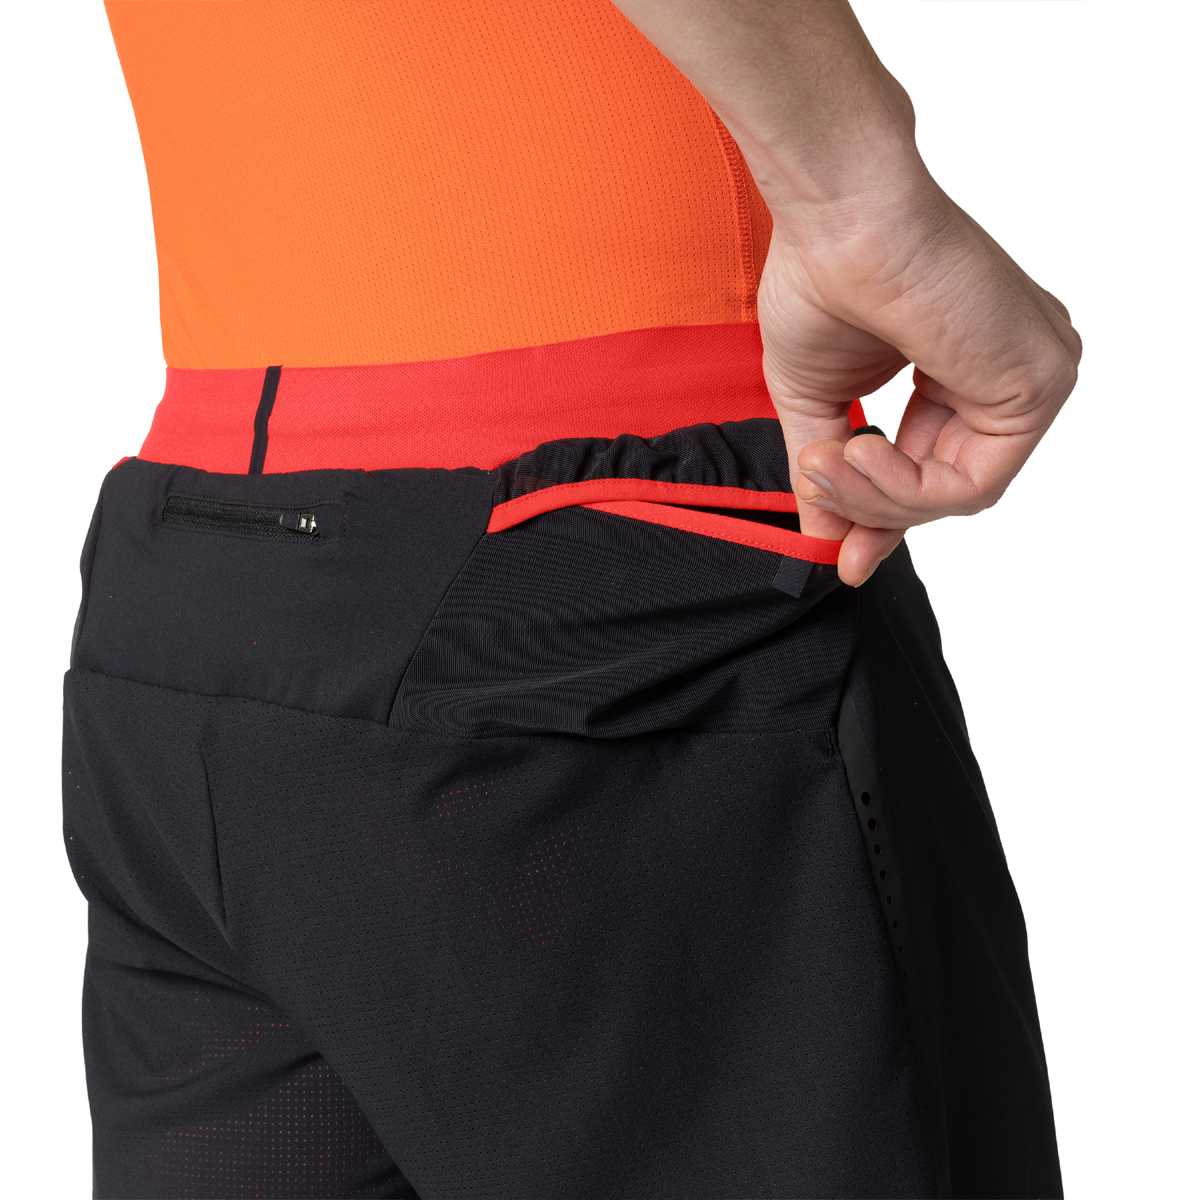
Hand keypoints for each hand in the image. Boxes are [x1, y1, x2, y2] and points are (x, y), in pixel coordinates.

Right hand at [759, 180, 1081, 585]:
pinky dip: (907, 486)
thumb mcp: (818, 403)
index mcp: (966, 369)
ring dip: (880, 496)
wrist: (839, 215)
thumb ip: (831, 475)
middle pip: (951, 487)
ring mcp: (1035, 376)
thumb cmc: (822, 278)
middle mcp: (1009, 373)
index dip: (885, 515)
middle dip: (876, 509)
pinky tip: (861, 445)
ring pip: (963, 494)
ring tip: (828, 459)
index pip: (939, 467)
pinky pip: (974, 483)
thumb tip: (827, 540)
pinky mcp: (1042, 382)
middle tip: (820, 500)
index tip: (845, 555)